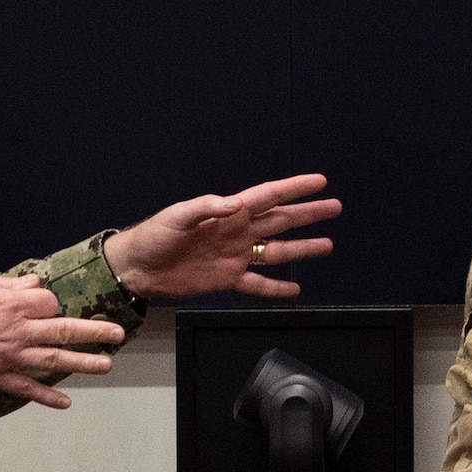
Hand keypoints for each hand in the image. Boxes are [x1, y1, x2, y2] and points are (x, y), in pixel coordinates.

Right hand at [0, 274, 125, 408]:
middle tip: (118, 333)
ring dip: (83, 363)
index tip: (46, 305)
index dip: (50, 303)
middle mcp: (16, 331)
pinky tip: (65, 402)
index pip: (48, 302)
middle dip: (95, 331)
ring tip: (106, 365)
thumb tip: (33, 283)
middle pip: (64, 330)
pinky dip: (46, 396)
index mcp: (10, 304)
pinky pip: (26, 389)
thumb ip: (8, 286)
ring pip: (54, 359)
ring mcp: (8, 357)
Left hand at [102, 174, 340, 299]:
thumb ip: (207, 208)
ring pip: (276, 251)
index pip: (269, 197)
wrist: (138, 268)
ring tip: (327, 244)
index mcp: (228, 213)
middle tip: (334, 206)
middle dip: (308, 214)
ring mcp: (234, 256)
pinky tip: (295, 289)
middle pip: (281, 221)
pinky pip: (257, 284)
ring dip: (301, 248)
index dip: (295, 189)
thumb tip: (235, 204)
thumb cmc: (154, 235)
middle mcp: (237, 232)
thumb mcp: (178, 216)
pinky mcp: (226, 279)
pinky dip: (276, 288)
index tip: (319, 182)